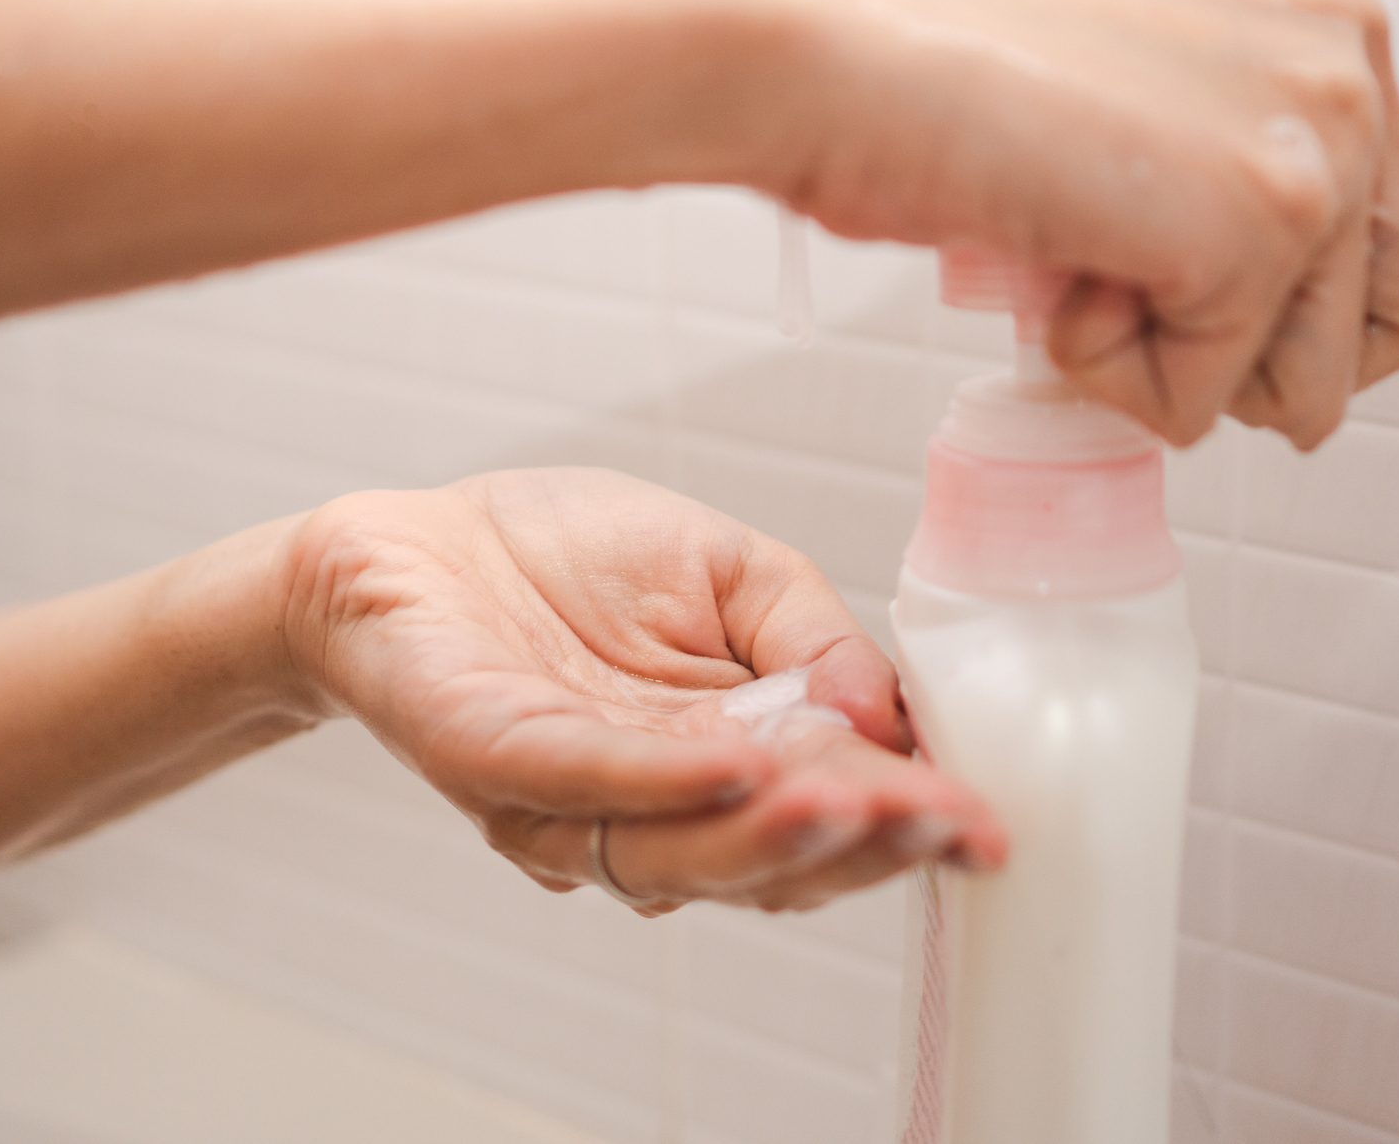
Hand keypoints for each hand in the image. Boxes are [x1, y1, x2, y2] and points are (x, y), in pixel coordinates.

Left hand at [277, 468, 1005, 914]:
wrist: (415, 538)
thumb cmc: (565, 556)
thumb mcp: (726, 567)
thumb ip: (805, 631)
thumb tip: (877, 708)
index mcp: (718, 766)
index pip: (823, 815)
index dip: (901, 825)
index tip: (983, 825)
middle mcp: (648, 809)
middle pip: (763, 860)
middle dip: (861, 845)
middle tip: (946, 825)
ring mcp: (565, 799)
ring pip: (682, 848)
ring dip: (777, 832)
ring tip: (864, 802)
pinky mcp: (488, 756)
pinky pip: (581, 780)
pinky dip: (662, 779)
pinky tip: (736, 764)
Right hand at [736, 0, 1398, 447]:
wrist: (818, 50)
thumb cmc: (924, 70)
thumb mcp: (1138, 98)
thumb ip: (1227, 169)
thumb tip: (1265, 315)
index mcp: (1328, 30)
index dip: (1296, 321)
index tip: (1191, 297)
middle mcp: (1349, 73)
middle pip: (1391, 337)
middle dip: (1253, 360)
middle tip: (1130, 292)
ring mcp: (1311, 149)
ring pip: (1299, 390)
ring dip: (1166, 367)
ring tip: (1071, 254)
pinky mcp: (1249, 229)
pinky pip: (1194, 409)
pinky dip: (1098, 375)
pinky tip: (1040, 260)